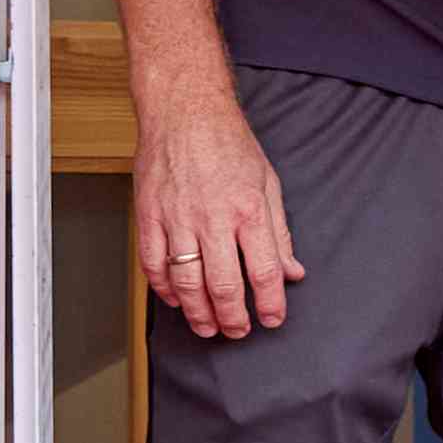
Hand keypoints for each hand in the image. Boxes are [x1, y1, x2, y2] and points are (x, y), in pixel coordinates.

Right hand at [140, 100, 303, 342]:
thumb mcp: (268, 183)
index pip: (264, 271)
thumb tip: (293, 270)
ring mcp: (177, 218)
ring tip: (207, 326)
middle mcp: (213, 218)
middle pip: (224, 286)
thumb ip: (280, 232)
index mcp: (249, 210)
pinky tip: (175, 299)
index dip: (270, 304)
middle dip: (233, 319)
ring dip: (198, 313)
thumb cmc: (228, 143)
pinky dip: (164, 289)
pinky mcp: (149, 215)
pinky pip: (154, 264)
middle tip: (237, 332)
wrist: (185, 111)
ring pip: (186, 283)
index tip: (272, 319)